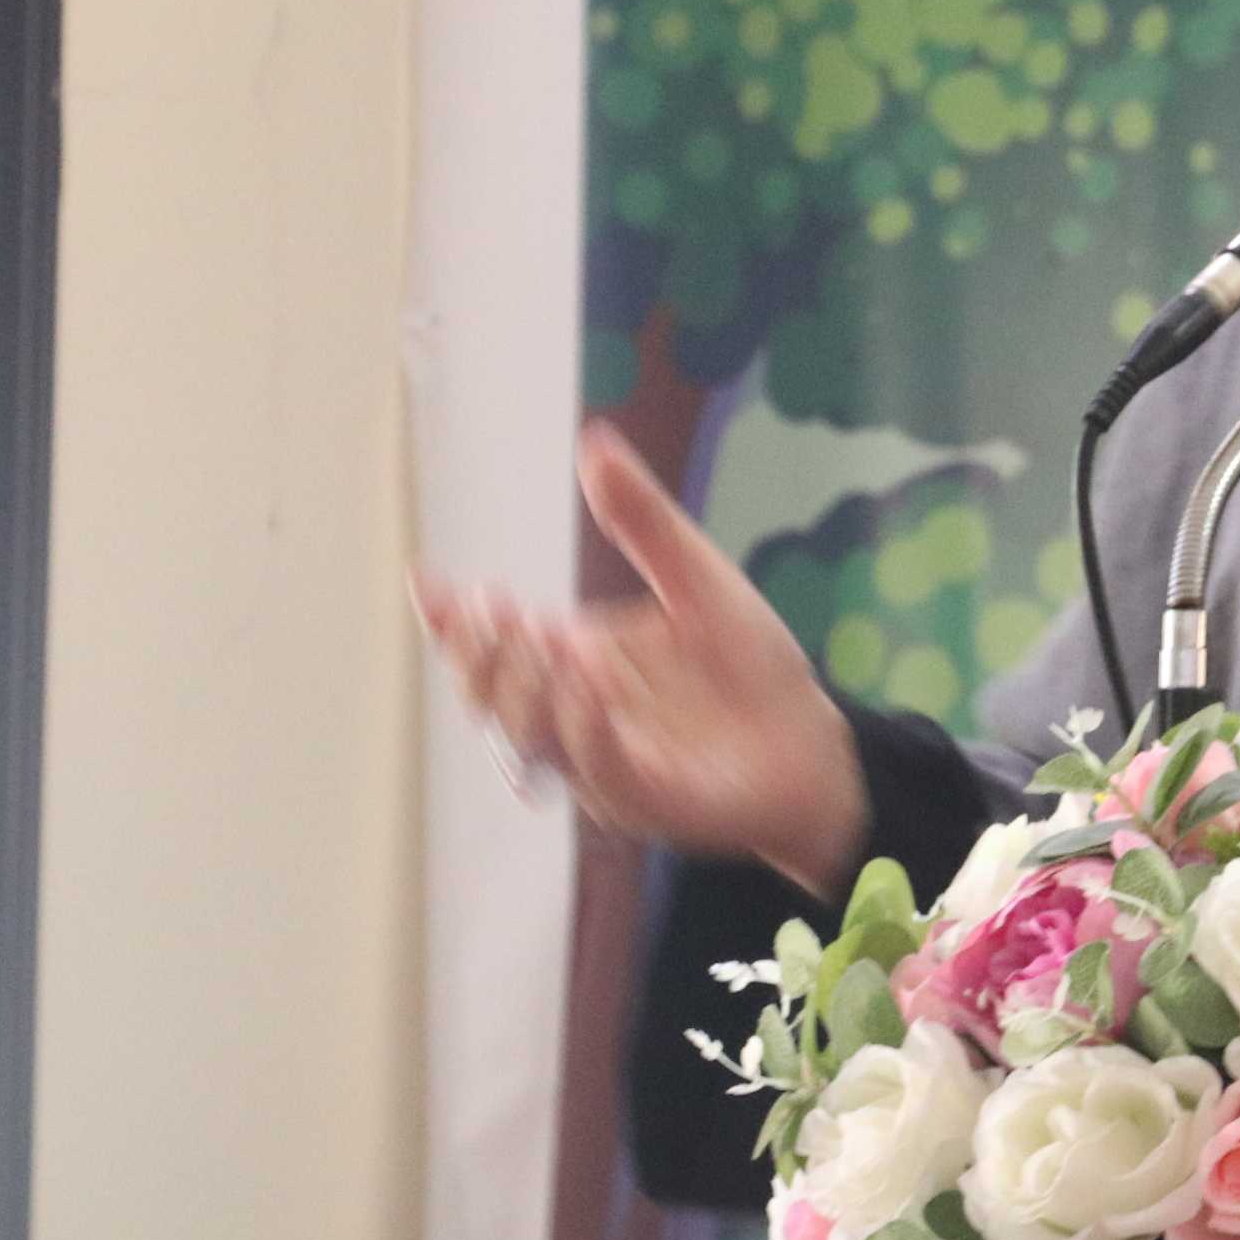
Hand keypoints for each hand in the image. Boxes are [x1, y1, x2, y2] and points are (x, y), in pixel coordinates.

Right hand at [412, 420, 868, 895]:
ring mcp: (602, 765)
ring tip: (551, 636)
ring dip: (531, 689)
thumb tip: (595, 439)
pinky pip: (600, 771)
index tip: (426, 577)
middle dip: (483, 655)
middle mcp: (572, 718)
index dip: (449, 621)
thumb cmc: (748, 666)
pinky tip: (589, 680)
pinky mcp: (646, 800)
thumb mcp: (696, 578)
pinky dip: (586, 726)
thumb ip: (643, 521)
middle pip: (493, 698)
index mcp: (571, 666)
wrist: (813, 737)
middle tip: (497, 606)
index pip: (491, 648)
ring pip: (534, 740)